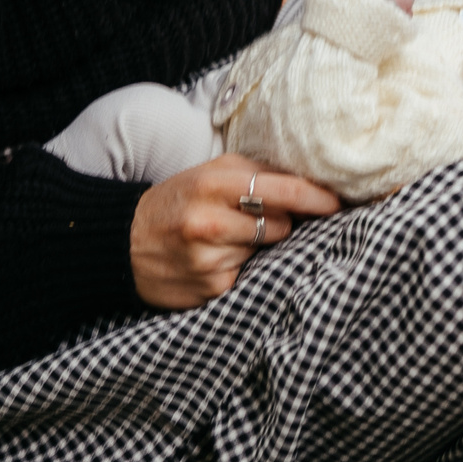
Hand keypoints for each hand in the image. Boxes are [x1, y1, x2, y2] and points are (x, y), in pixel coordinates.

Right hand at [129, 155, 337, 309]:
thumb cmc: (180, 200)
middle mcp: (210, 222)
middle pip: (282, 226)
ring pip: (267, 252)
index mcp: (213, 184)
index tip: (338, 204)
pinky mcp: (210, 289)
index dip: (317, 199)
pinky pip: (249, 276)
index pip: (283, 191)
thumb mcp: (212, 172)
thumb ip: (260, 173)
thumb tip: (315, 185)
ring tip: (227, 238)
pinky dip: (242, 268)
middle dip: (280, 223)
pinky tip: (216, 260)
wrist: (124, 242)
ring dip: (259, 247)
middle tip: (255, 219)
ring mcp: (208, 260)